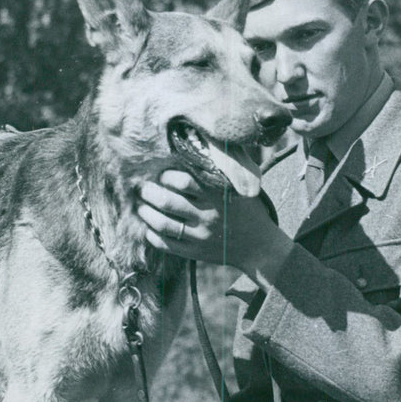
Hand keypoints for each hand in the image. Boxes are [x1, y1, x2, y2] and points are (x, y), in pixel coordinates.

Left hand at [137, 170, 292, 280]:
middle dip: (149, 193)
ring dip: (146, 213)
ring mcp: (201, 236)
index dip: (166, 176)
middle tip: (142, 188)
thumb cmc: (245, 209)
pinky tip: (149, 228)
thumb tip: (190, 148)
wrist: (259, 245)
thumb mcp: (237, 187)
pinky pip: (166, 244)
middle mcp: (208, 215)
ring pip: (162, 224)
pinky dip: (152, 235)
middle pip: (167, 202)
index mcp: (218, 195)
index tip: (162, 175)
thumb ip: (217, 171)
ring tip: (141, 207)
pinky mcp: (196, 253)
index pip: (184, 181)